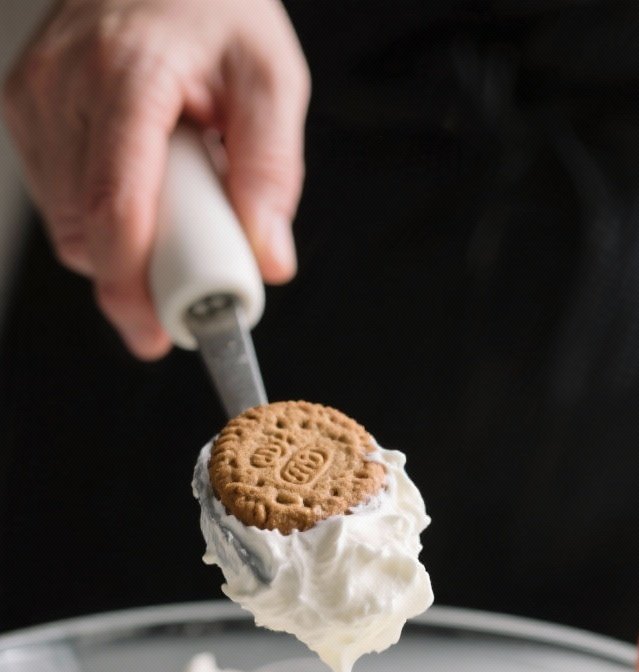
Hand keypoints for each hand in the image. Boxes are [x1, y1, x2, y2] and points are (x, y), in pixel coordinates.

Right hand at [2, 0, 309, 357]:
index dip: (131, 285)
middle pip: (85, 231)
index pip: (115, 205)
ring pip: (68, 225)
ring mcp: (35, 97)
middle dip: (135, 277)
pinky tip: (138, 184)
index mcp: (129, 74)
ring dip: (121, 246)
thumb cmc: (214, 8)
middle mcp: (65, 84)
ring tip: (172, 202)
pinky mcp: (23, 109)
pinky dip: (100, 217)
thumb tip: (269, 259)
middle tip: (191, 274)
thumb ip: (273, 171)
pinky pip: (59, 201)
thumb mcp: (269, 77)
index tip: (155, 332)